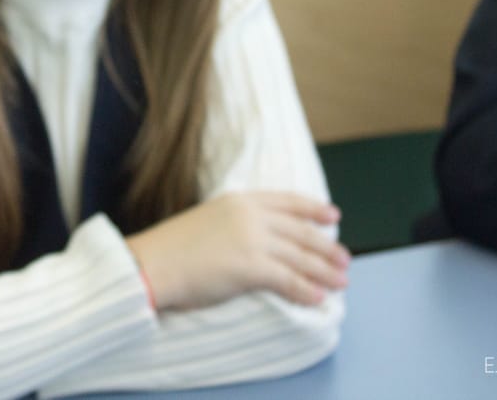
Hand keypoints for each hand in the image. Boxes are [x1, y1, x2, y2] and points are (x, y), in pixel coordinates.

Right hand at [126, 191, 348, 309]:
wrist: (152, 264)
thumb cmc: (172, 248)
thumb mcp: (207, 220)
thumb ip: (235, 224)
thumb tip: (258, 241)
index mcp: (239, 200)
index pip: (287, 200)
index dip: (313, 209)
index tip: (332, 216)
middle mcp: (250, 216)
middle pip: (300, 231)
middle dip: (326, 246)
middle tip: (344, 259)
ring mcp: (252, 240)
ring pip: (300, 257)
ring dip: (324, 271)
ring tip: (341, 281)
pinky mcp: (250, 267)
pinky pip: (288, 280)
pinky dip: (306, 290)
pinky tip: (318, 297)